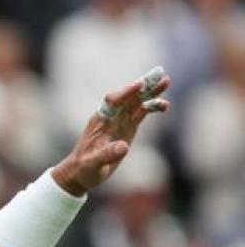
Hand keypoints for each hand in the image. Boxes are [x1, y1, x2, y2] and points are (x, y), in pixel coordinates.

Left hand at [51, 67, 171, 195]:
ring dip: (150, 92)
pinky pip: (140, 113)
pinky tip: (164, 104)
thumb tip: (124, 148)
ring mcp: (119, 121)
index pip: (112, 102)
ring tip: (166, 81)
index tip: (139, 85)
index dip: (125, 93)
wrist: (80, 172)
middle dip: (143, 86)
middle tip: (160, 74)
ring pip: (136, 102)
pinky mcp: (127, 128)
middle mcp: (110, 117)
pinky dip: (151, 107)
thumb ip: (107, 155)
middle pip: (128, 97)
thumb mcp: (93, 164)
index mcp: (100, 122)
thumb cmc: (84, 168)